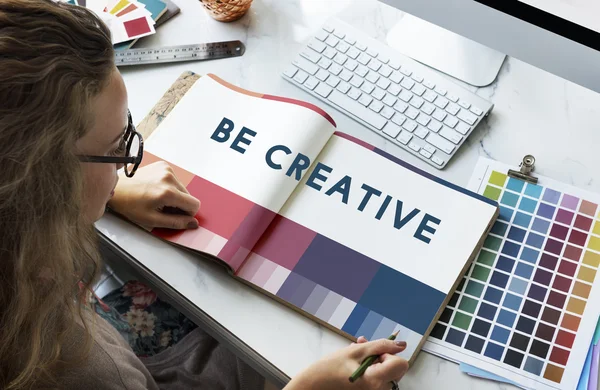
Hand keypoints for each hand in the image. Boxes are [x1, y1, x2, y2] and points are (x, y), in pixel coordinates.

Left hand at [108, 161, 200, 229]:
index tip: (175, 215)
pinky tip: (156, 188)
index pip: (194, 204)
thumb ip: (175, 222)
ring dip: (174, 195)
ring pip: (182, 188)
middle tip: (162, 207)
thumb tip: (193, 223)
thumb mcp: (152, 220)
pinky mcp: (163, 165)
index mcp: (168, 192)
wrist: (117, 188)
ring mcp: (167, 169)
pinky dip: (169, 186)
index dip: (188, 214)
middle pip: (189, 196)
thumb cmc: (130, 204)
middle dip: (179, 204)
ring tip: (157, 197)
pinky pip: (175, 180)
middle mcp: (169, 178)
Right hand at [285, 336, 408, 389]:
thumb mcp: (355, 351)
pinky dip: (371, 369)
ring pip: (386, 373)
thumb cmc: (330, 369)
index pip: (401, 364)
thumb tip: (401, 344)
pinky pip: (378, 379)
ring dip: (374, 360)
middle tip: (363, 347)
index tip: (374, 352)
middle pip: (396, 369)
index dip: (389, 354)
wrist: (314, 386)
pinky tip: (356, 362)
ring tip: (356, 353)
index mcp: (375, 380)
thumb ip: (380, 346)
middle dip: (382, 356)